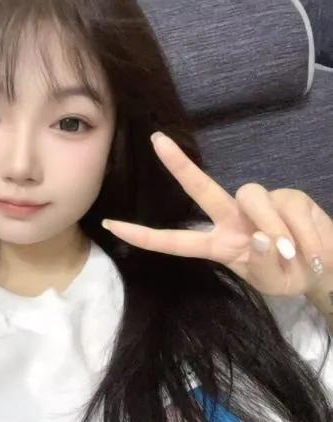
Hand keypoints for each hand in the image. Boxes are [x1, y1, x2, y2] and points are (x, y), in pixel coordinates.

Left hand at [101, 132, 332, 297]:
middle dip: (179, 166)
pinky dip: (303, 235)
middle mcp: (234, 219)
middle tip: (156, 140)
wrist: (327, 267)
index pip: (176, 241)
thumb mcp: (273, 281)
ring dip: (274, 230)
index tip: (111, 224)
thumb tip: (258, 237)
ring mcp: (261, 204)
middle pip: (203, 189)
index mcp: (220, 244)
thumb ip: (262, 264)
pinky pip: (289, 209)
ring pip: (252, 198)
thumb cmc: (290, 275)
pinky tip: (313, 251)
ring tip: (293, 254)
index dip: (144, 236)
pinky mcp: (289, 195)